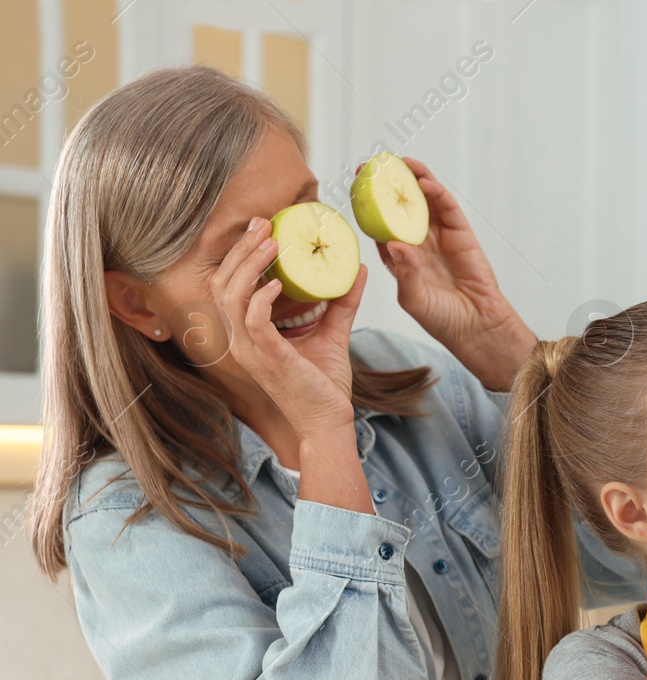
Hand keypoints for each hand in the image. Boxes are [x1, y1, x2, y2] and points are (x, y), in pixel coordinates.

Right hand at [213, 218, 364, 438]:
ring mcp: (251, 351)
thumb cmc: (324, 386)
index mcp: (249, 334)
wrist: (329, 422)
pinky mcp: (268, 359)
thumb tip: (358, 270)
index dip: (240, 255)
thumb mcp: (333, 335)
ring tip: (273, 243)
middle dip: (240, 251)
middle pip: (222, 283)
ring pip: (231, 296)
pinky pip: (253, 321)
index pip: (229, 286)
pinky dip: (262, 297)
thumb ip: (341, 303)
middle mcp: (242, 341)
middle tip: (263, 224)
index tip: (261, 228)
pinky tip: (280, 282)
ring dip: (249, 265)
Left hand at [367, 157, 533, 386]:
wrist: (476, 327)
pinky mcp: (461, 234)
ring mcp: (440, 236)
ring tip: (399, 162)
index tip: (353, 187)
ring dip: (413, 179)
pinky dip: (436, 192)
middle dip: (386, 185)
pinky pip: (447, 208)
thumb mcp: (413, 299)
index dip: (366, 205)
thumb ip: (404, 272)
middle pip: (400, 206)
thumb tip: (392, 243)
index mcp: (400, 257)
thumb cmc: (442, 319)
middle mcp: (419, 242)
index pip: (379, 224)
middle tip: (370, 166)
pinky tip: (424, 182)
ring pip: (424, 200)